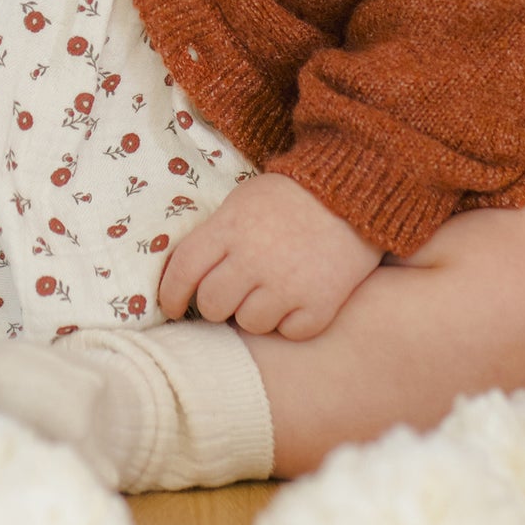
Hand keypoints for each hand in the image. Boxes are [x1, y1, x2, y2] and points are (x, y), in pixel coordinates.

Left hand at [157, 172, 383, 339]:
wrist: (354, 192)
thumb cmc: (290, 197)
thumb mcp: (242, 202)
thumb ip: (215, 236)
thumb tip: (181, 274)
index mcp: (229, 228)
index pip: (183, 271)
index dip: (170, 294)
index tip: (173, 306)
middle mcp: (254, 259)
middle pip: (212, 305)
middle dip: (216, 303)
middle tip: (231, 293)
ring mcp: (288, 284)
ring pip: (249, 323)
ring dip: (255, 312)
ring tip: (271, 289)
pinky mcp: (321, 304)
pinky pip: (289, 332)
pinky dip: (292, 321)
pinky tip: (299, 298)